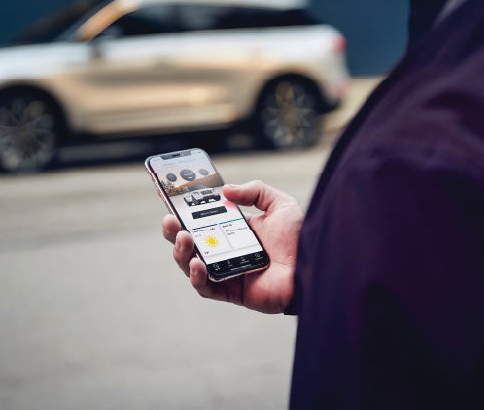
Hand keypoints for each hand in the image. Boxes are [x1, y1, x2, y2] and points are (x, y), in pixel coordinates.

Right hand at [162, 180, 303, 313]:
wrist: (315, 266)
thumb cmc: (301, 238)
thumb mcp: (280, 204)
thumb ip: (254, 191)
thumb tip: (225, 190)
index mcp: (236, 229)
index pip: (204, 218)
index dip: (184, 209)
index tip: (168, 195)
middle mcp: (228, 250)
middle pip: (192, 241)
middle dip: (175, 230)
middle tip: (169, 219)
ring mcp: (227, 271)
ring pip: (192, 264)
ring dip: (181, 251)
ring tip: (182, 237)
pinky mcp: (232, 292)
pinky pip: (206, 287)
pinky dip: (197, 276)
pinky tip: (196, 263)